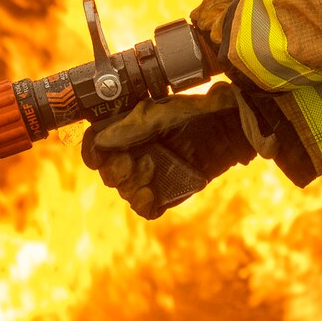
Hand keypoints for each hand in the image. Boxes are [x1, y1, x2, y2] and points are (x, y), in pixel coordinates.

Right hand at [80, 83, 255, 218]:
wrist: (229, 127)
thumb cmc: (196, 112)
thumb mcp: (162, 113)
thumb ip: (131, 127)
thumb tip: (100, 142)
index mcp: (127, 131)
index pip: (97, 148)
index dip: (93, 154)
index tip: (99, 157)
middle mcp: (135, 153)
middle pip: (108, 172)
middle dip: (114, 171)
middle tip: (129, 163)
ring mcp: (151, 174)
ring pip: (125, 190)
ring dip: (131, 184)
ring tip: (151, 168)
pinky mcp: (167, 192)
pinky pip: (145, 208)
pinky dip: (143, 204)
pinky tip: (150, 193)